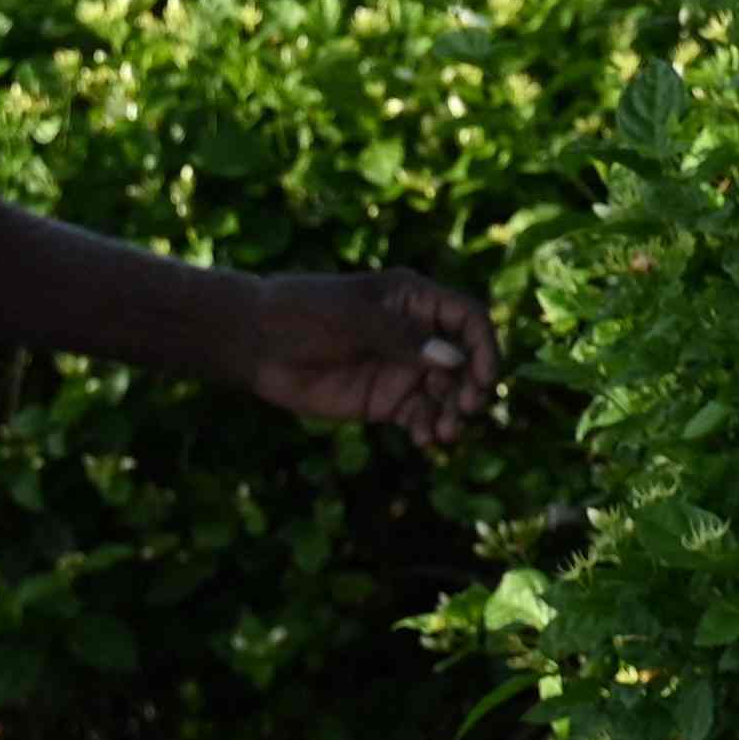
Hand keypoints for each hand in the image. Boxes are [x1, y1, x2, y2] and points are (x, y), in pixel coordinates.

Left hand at [243, 269, 499, 450]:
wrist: (254, 342)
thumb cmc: (301, 313)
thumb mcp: (351, 318)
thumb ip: (401, 337)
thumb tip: (453, 359)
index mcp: (414, 300)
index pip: (468, 320)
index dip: (483, 347)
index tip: (483, 379)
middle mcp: (416, 334)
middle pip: (465, 361)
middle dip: (472, 386)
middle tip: (464, 410)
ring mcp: (402, 368)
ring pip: (447, 393)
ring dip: (453, 413)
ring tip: (443, 434)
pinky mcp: (385, 400)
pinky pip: (420, 416)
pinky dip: (428, 428)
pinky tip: (424, 439)